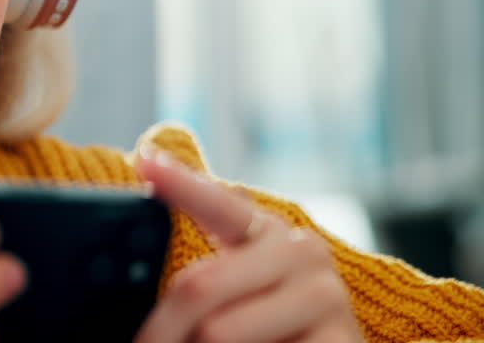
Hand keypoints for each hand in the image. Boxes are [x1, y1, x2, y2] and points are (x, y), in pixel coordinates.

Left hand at [133, 148, 363, 342]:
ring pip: (217, 331)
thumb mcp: (227, 288)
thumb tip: (146, 234)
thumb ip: (199, 272)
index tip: (144, 160)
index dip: (179, 183)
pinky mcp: (339, 340)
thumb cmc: (265, 326)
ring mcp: (326, 295)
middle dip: (162, 327)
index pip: (216, 203)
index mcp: (265, 228)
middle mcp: (301, 250)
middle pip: (200, 286)